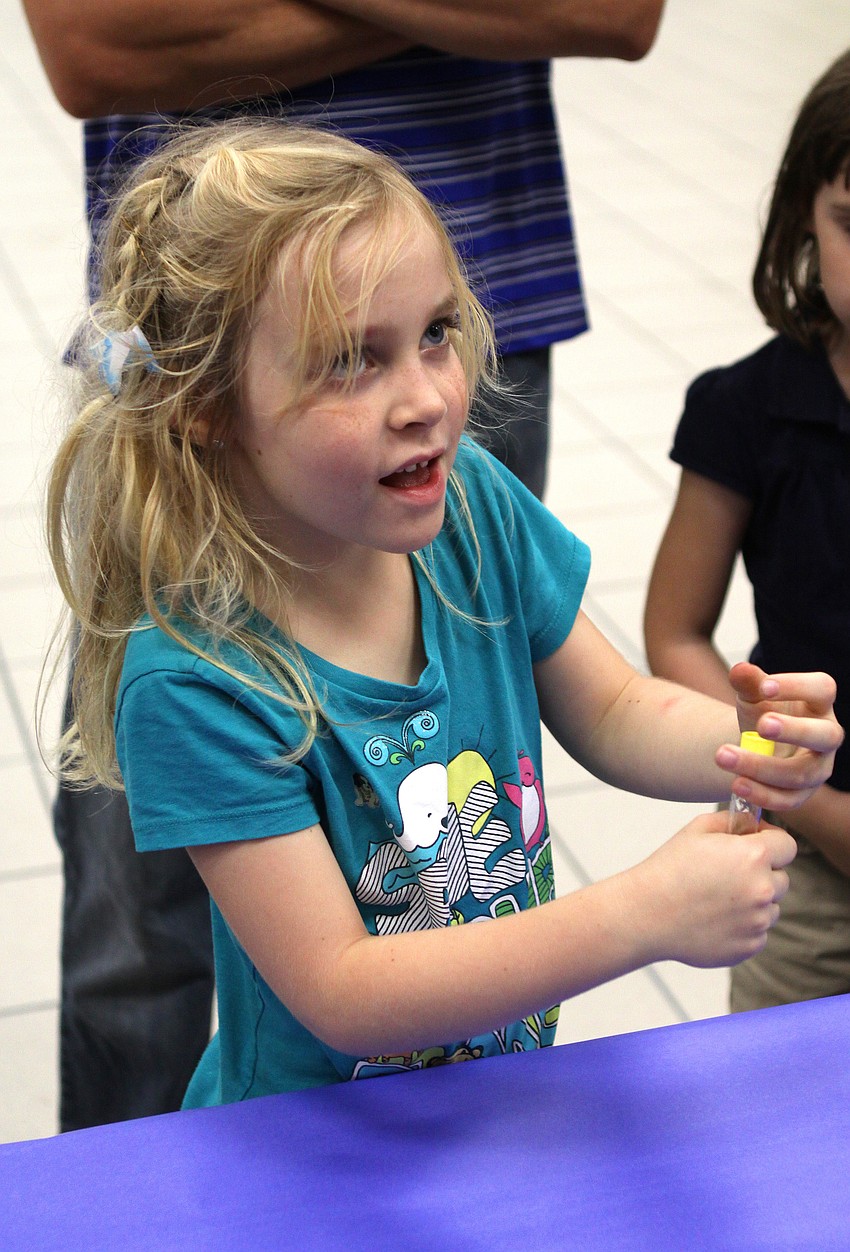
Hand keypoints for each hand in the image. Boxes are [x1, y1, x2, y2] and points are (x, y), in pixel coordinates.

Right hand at [631, 811, 795, 967]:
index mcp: (753, 856)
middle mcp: (762, 889)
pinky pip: (758, 931)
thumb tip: (754, 825)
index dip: (772, 842)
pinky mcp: (749, 946)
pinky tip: (714, 918)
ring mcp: (757, 921)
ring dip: (754, 901)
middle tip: (728, 875)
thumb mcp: (697, 830)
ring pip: (770, 907)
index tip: (756, 845)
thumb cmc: (668, 869)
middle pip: (781, 878)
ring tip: (717, 899)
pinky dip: (743, 925)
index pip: (787, 845)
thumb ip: (734, 822)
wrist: (646, 914)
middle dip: (762, 874)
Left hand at [717, 662, 842, 813]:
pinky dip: (762, 795)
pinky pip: (788, 800)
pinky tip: (737, 784)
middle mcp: (826, 736)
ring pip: (800, 773)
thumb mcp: (753, 695)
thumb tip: (739, 670)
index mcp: (819, 703)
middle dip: (793, 731)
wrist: (758, 744)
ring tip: (724, 756)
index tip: (764, 686)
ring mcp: (818, 768)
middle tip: (761, 725)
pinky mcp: (802, 794)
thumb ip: (748, 683)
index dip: (797, 686)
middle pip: (823, 735)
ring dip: (761, 766)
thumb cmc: (763, 712)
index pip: (822, 688)